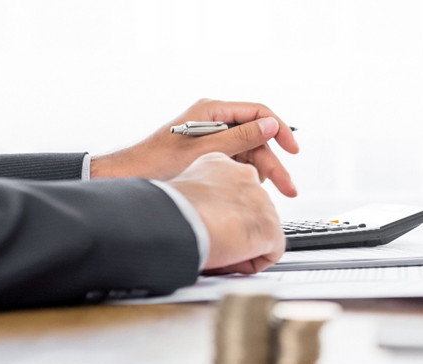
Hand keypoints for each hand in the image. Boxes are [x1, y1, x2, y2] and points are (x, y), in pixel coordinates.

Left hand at [91, 99, 298, 196]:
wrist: (130, 178)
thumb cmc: (158, 162)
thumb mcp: (207, 150)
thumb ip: (241, 137)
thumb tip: (271, 125)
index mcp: (213, 110)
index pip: (259, 113)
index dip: (279, 131)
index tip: (292, 150)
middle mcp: (214, 120)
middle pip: (257, 138)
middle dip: (273, 163)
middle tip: (287, 186)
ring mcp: (212, 137)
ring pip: (249, 153)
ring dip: (261, 173)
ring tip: (267, 194)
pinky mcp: (209, 154)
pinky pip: (236, 161)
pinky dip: (245, 176)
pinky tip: (247, 191)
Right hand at [166, 153, 285, 274]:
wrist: (172, 220)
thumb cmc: (164, 210)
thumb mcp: (180, 191)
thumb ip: (198, 199)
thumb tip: (197, 215)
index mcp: (221, 164)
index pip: (233, 191)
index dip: (220, 214)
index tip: (204, 225)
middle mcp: (246, 176)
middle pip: (250, 211)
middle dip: (235, 230)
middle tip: (210, 241)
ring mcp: (262, 201)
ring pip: (260, 232)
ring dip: (241, 247)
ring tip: (214, 252)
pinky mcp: (270, 227)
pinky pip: (269, 254)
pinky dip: (249, 264)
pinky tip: (227, 262)